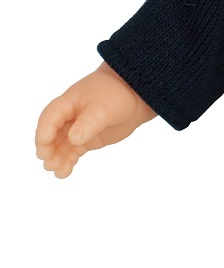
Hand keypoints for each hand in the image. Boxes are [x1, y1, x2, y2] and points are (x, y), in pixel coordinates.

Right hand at [35, 63, 155, 177]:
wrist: (136, 97)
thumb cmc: (116, 95)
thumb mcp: (102, 108)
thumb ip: (88, 123)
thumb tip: (73, 139)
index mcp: (67, 103)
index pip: (50, 118)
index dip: (45, 131)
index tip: (44, 146)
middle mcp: (68, 117)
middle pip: (52, 134)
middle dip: (48, 149)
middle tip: (49, 163)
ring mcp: (77, 129)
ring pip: (61, 146)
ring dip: (57, 158)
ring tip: (58, 172)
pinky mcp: (87, 139)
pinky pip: (73, 151)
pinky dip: (68, 161)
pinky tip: (64, 172)